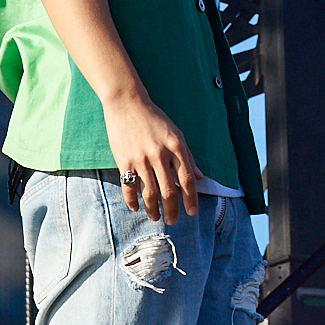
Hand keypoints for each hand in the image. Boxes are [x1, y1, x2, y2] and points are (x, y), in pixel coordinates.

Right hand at [103, 92, 198, 224]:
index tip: (192, 212)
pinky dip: (132, 200)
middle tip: (173, 221)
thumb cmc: (154, 118)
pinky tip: (136, 208)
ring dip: (153, 209)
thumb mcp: (176, 133)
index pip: (187, 179)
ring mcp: (141, 158)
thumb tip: (200, 177)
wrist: (127, 103)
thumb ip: (188, 156)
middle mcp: (159, 154)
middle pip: (169, 190)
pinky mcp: (124, 160)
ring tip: (155, 217)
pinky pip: (129, 187)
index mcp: (176, 147)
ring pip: (149, 192)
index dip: (191, 198)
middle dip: (172, 210)